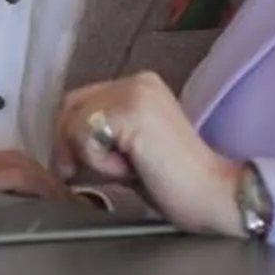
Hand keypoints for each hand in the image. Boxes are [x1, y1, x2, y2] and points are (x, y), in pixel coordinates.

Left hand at [55, 74, 244, 237]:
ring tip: (124, 169)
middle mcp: (138, 80)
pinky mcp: (132, 111)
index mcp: (140, 85)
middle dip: (66, 144)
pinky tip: (129, 169)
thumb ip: (102, 136)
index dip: (66, 134)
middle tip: (77, 176)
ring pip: (74, 121)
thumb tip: (61, 145)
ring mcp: (136, 92)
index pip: (80, 100)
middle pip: (71, 106)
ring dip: (88, 155)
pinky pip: (86, 135)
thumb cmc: (175, 182)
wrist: (213, 194)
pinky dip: (98, 160)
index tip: (71, 167)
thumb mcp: (129, 150)